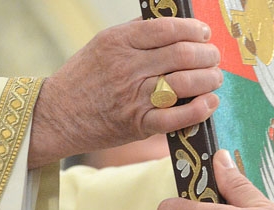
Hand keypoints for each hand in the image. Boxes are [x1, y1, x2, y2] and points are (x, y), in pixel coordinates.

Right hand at [29, 17, 222, 167]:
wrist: (58, 116)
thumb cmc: (84, 78)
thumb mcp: (102, 44)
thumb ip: (136, 32)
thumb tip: (170, 22)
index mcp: (119, 42)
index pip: (166, 29)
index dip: (193, 29)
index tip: (204, 34)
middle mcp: (127, 67)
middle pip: (181, 54)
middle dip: (207, 55)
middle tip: (214, 57)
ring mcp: (133, 97)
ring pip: (184, 83)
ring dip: (208, 79)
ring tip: (215, 77)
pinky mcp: (138, 124)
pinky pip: (175, 117)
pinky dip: (199, 110)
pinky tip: (210, 103)